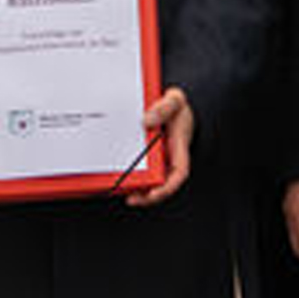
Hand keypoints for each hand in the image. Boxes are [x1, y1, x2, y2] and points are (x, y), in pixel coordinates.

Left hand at [127, 88, 194, 206]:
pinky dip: (131, 176)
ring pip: (150, 181)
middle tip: (132, 198)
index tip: (154, 192)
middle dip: (148, 196)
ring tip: (122, 192)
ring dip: (138, 190)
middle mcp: (169, 158)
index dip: (167, 187)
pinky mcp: (147, 157)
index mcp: (179, 147)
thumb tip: (147, 120)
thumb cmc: (178, 107)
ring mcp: (159, 159)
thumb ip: (165, 107)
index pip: (179, 173)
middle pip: (162, 184)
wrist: (174, 105)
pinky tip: (119, 179)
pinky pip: (140, 170)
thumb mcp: (176, 99)